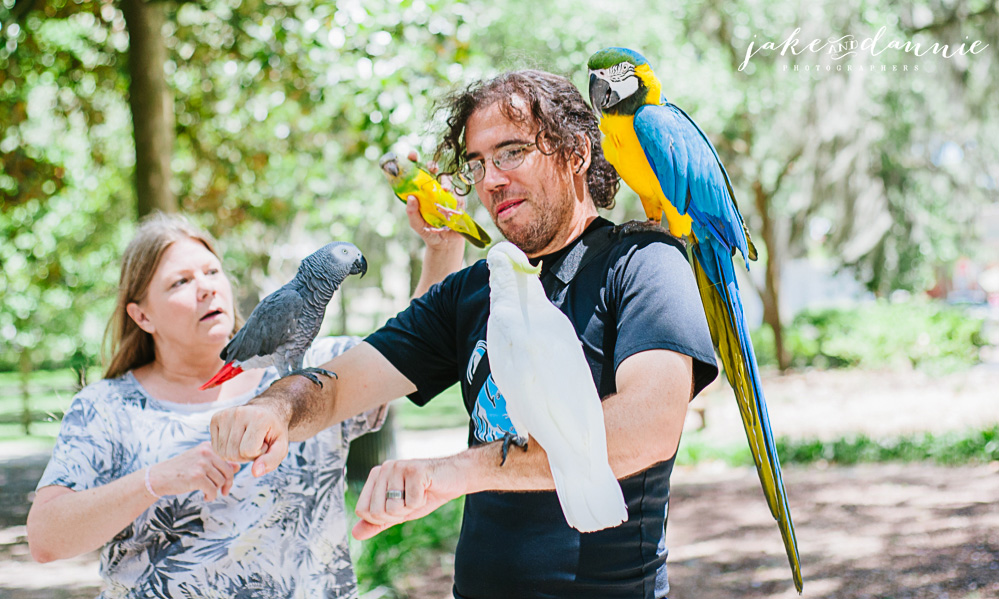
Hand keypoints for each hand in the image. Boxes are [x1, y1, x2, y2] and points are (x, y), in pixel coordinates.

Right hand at [148, 441, 240, 500]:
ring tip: (207, 493)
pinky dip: (210, 497)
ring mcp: (201, 463)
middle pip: (228, 471)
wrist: (158, 477)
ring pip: (220, 482)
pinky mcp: (197, 476)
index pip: (229, 460)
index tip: (226, 483)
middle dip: (227, 484)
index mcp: (208, 446)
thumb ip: (218, 463)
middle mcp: (206, 452)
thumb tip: (238, 466)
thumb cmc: (181, 470)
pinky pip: (212, 490)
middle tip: (223, 492)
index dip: (231, 474)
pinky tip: (204, 497)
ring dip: (216, 491)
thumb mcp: (200, 462)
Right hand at [210, 402, 289, 476]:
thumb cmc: (273, 432)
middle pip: (233, 453)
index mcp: (259, 418)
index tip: (264, 444)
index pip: (248, 451)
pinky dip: (226, 448)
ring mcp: (225, 414)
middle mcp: (240, 413)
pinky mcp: (215, 418)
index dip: (257, 454)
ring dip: (235, 454)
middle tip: (255, 445)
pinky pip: (215, 446)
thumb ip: (271, 461)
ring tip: (246, 442)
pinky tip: (236, 440)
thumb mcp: (280, 447)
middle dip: (245, 456)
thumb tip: (255, 472)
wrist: (265, 412)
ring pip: (222, 452)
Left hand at [352, 456, 466, 539]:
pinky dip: (422, 502)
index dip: (381, 517)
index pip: (362, 510)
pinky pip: (412, 503)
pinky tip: (427, 489)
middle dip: (397, 514)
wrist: (455, 478)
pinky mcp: (414, 470)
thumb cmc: (425, 493)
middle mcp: (384, 468)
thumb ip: (377, 521)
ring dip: (410, 508)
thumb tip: (355, 534)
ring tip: (419, 493)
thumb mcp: (398, 511)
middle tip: (411, 499)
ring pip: (393, 509)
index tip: (398, 506)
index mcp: (375, 475)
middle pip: (376, 512)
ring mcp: (398, 467)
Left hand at [405, 150, 464, 253]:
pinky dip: (455, 195)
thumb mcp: (416, 224)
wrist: (445, 244)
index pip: (416, 174)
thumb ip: (412, 212)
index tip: (412, 155)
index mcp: (421, 193)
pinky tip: (453, 200)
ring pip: (447, 180)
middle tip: (431, 168)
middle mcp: (433, 190)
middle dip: (432, 166)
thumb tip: (411, 197)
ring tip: (445, 189)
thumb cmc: (428, 232)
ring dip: (446, 182)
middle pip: (433, 172)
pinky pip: (457, 194)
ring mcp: (446, 195)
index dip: (415, 163)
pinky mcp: (457, 201)